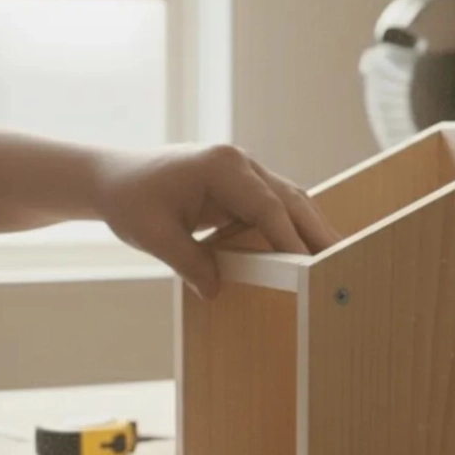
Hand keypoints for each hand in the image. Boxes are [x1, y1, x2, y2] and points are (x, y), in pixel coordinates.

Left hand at [95, 143, 339, 298]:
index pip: (267, 205)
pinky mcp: (242, 187)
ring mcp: (244, 172)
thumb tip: (217, 291)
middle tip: (341, 263)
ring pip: (290, 201)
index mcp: (220, 165)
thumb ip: (189, 263)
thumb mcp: (153, 235)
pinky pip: (275, 208)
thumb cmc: (129, 199)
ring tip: (332, 261)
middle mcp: (240, 163)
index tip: (308, 267)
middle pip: (291, 199)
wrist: (113, 178)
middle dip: (316, 232)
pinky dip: (292, 229)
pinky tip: (304, 253)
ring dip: (310, 230)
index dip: (290, 238)